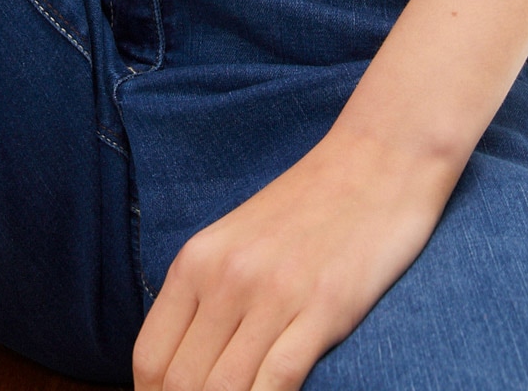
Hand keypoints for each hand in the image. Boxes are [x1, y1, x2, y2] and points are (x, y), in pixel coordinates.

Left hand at [132, 130, 452, 390]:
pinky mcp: (324, 307)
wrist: (377, 159)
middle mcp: (226, 276)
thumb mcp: (238, 241)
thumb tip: (183, 364)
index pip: (150, 358)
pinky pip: (278, 380)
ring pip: (223, 390)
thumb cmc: (310, 206)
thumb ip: (208, 296)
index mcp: (198, 260)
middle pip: (181, 383)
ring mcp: (274, 293)